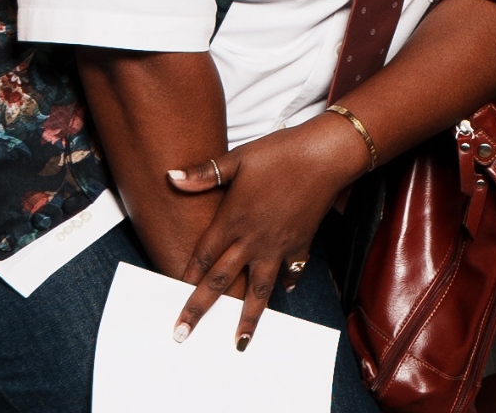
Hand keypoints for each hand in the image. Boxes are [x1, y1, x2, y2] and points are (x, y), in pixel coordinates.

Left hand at [164, 113, 368, 349]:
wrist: (326, 155)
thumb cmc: (280, 153)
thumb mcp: (238, 159)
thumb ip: (204, 174)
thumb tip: (169, 177)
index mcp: (233, 220)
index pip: (203, 258)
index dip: (185, 280)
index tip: (171, 302)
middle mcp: (252, 239)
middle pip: (221, 282)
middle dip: (200, 310)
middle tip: (182, 335)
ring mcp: (278, 245)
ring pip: (258, 289)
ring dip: (247, 317)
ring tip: (239, 341)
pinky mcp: (301, 242)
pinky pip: (292, 269)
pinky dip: (288, 281)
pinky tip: (285, 290)